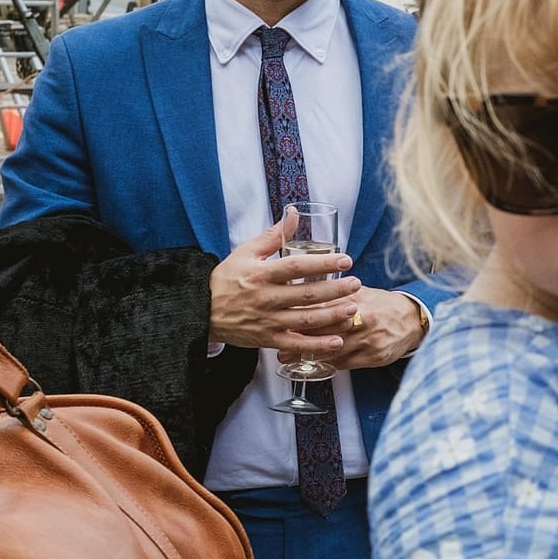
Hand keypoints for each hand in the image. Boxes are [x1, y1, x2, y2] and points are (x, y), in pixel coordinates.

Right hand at [207, 218, 359, 351]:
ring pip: (305, 320)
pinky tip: (337, 341)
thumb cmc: (226, 279)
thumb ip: (273, 235)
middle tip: (356, 283)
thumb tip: (295, 213)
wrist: (201, 311)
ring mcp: (267, 321)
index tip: (346, 259)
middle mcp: (265, 298)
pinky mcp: (268, 339)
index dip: (323, 262)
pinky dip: (316, 345)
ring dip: (332, 315)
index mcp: (261, 274)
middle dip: (335, 289)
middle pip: (306, 294)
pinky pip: (295, 344)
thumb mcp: (245, 252)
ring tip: (353, 308)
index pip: (296, 267)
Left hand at [280, 287, 427, 368]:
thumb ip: (337, 292)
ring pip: (332, 350)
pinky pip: (344, 363)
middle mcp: (363, 321)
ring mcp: (368, 341)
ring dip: (307, 355)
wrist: (412, 320)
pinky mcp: (372, 357)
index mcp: (358, 301)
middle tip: (278, 343)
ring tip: (286, 357)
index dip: (302, 314)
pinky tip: (311, 365)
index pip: (325, 308)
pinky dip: (326, 364)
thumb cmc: (383, 305)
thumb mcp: (361, 292)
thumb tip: (308, 285)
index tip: (283, 317)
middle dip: (299, 338)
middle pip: (325, 331)